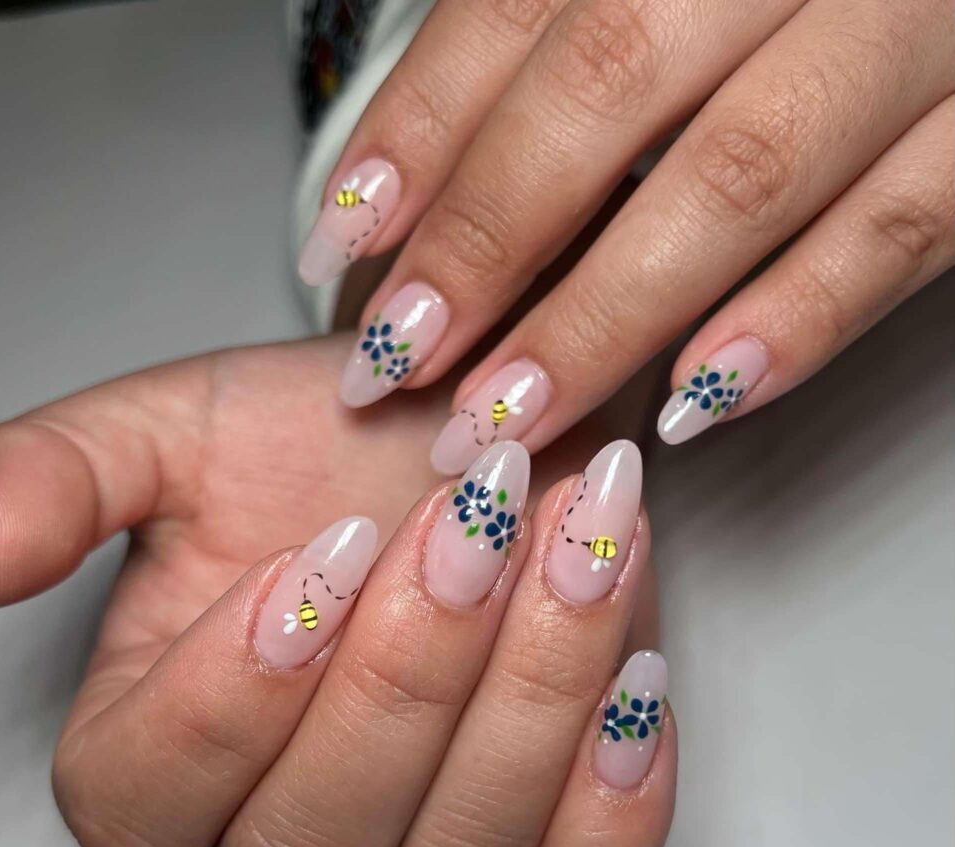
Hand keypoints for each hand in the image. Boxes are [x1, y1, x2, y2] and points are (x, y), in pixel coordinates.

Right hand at [0, 337, 672, 846]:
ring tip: (579, 539)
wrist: (475, 436)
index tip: (327, 549)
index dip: (234, 690)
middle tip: (478, 512)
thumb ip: (60, 483)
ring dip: (531, 693)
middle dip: (410, 671)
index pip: (146, 797)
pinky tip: (634, 671)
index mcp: (159, 748)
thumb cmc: (328, 439)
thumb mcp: (180, 432)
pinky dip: (615, 795)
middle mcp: (283, 828)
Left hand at [299, 0, 952, 467]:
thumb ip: (559, 53)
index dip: (416, 131)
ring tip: (511, 414)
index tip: (342, 244)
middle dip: (488, 239)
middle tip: (403, 359)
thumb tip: (413, 200)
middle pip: (607, 85)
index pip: (514, 4)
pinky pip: (899, 235)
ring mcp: (915, 28)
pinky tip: (691, 403)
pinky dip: (792, 325)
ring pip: (740, 173)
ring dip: (607, 313)